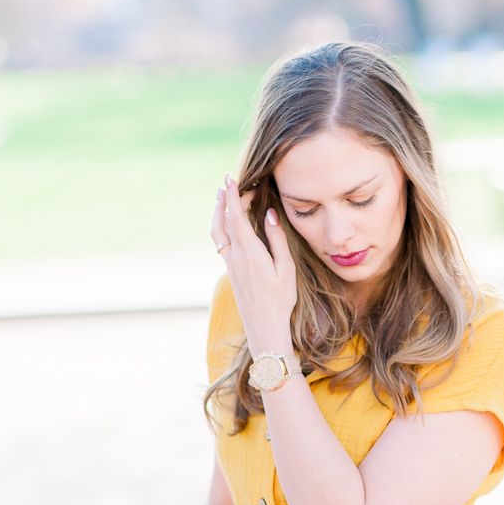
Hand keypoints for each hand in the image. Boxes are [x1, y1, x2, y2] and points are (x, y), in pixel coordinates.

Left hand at [212, 176, 296, 352]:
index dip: (232, 196)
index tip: (229, 179)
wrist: (264, 325)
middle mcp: (236, 256)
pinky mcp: (231, 270)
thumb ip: (277, 239)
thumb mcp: (286, 269)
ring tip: (221, 197)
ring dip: (218, 213)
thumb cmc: (280, 299)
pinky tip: (227, 222)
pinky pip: (221, 242)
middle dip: (226, 200)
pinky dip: (222, 226)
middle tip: (232, 184)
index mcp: (250, 253)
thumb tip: (269, 214)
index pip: (236, 217)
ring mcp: (231, 264)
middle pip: (224, 221)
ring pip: (218, 232)